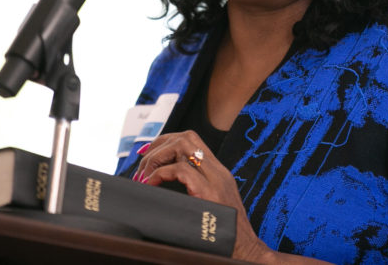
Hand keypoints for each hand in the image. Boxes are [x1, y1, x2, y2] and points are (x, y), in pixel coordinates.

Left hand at [132, 131, 275, 262]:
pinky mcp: (209, 193)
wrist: (244, 251)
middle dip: (159, 145)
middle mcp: (218, 172)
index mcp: (218, 173)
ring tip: (146, 174)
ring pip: (183, 145)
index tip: (149, 153)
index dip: (166, 141)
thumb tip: (166, 183)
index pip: (192, 139)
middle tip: (143, 165)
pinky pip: (180, 170)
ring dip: (158, 157)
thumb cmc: (224, 234)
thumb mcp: (212, 204)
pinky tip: (152, 184)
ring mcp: (215, 180)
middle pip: (186, 137)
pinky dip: (160, 174)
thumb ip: (195, 189)